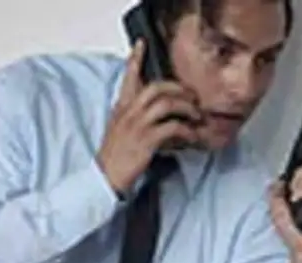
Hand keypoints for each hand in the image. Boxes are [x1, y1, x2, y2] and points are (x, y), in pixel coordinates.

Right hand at [97, 39, 203, 195]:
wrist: (105, 178)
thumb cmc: (115, 157)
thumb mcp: (120, 130)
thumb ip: (134, 117)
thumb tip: (158, 114)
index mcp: (121, 108)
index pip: (128, 78)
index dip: (135, 60)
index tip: (141, 44)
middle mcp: (128, 113)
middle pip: (156, 87)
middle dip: (178, 89)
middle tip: (191, 96)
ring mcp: (138, 126)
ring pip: (167, 104)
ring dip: (187, 108)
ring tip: (196, 116)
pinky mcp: (147, 141)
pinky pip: (173, 128)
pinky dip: (187, 131)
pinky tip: (192, 136)